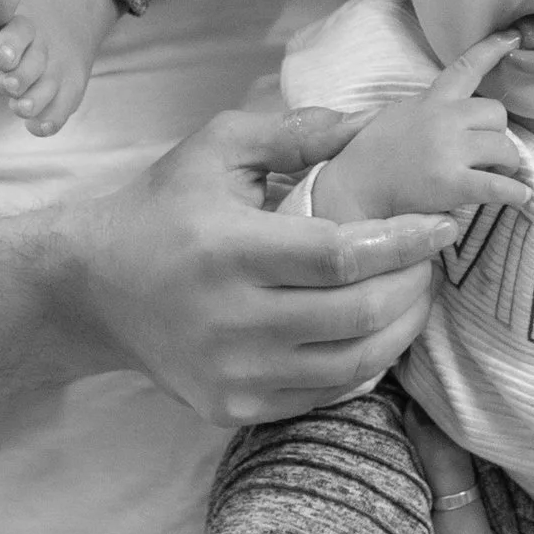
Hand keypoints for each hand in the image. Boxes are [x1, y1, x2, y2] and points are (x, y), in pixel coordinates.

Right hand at [63, 103, 458, 426]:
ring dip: (402, 328)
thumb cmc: (161, 209)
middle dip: (413, 285)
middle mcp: (231, 321)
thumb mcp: (216, 149)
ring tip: (415, 293)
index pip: (340, 256)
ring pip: (352, 364)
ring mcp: (233, 374)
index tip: (442, 224)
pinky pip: (324, 395)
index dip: (403, 242)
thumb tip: (368, 125)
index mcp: (229, 250)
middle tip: (431, 259)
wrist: (92, 289)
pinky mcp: (233, 409)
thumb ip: (295, 133)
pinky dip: (363, 363)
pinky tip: (375, 329)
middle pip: (358, 315)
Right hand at [312, 34, 533, 225]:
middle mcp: (442, 119)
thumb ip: (426, 108)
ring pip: (505, 148)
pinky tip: (519, 197)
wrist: (352, 189)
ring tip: (495, 175)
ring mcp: (448, 150)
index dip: (492, 50)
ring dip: (507, 164)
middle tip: (490, 154)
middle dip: (499, 133)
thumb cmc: (370, 155)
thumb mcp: (396, 115)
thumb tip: (451, 110)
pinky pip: (498, 186)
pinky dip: (515, 193)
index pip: (464, 69)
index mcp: (429, 101)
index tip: (514, 38)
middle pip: (497, 113)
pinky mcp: (451, 183)